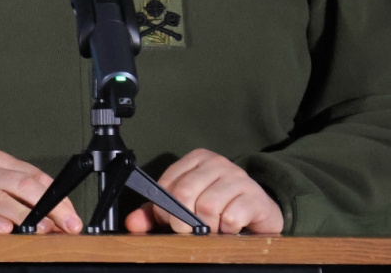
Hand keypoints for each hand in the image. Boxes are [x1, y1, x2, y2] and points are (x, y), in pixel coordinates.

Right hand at [0, 149, 82, 233]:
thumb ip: (17, 193)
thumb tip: (52, 216)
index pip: (36, 177)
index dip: (58, 198)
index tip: (73, 217)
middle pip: (24, 185)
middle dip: (50, 207)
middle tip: (67, 225)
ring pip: (1, 198)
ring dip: (25, 215)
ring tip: (43, 229)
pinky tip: (3, 230)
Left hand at [124, 148, 282, 234]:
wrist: (259, 211)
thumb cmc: (219, 207)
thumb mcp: (186, 207)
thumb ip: (157, 213)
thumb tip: (132, 223)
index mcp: (197, 159)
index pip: (168, 183)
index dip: (164, 209)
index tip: (170, 222)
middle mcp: (217, 163)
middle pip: (184, 194)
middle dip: (183, 221)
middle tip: (191, 231)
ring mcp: (238, 177)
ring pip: (207, 206)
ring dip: (208, 226)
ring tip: (214, 228)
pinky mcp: (255, 196)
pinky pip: (230, 217)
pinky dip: (226, 230)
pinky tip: (230, 228)